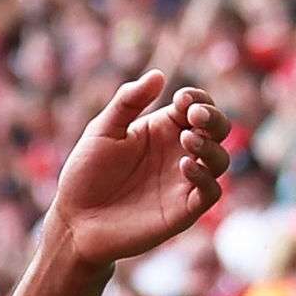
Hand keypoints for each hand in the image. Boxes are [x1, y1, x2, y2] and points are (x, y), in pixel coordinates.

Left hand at [40, 69, 229, 273]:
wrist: (75, 221)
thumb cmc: (86, 174)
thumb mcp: (103, 130)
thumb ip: (128, 101)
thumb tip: (158, 75)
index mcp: (163, 129)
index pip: (197, 106)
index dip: (197, 99)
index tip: (181, 100)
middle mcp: (178, 153)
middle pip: (217, 129)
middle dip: (213, 117)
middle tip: (195, 115)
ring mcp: (183, 182)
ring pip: (220, 159)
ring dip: (210, 145)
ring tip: (188, 139)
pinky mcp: (183, 210)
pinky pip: (210, 192)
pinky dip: (205, 176)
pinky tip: (185, 165)